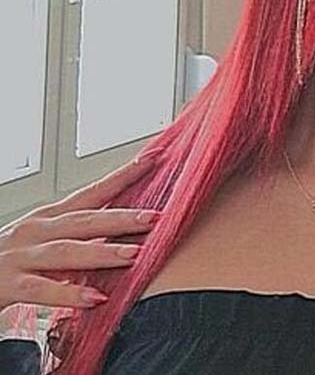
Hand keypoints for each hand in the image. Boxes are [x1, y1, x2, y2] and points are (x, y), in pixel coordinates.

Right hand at [0, 149, 163, 311]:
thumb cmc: (10, 263)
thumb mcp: (48, 244)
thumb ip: (83, 238)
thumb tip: (129, 235)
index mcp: (49, 218)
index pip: (93, 192)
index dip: (124, 176)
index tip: (155, 159)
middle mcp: (35, 231)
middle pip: (85, 220)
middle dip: (122, 218)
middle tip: (157, 217)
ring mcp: (19, 256)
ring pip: (65, 251)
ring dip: (101, 252)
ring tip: (134, 256)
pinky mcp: (5, 284)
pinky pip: (40, 289)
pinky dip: (68, 293)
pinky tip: (95, 298)